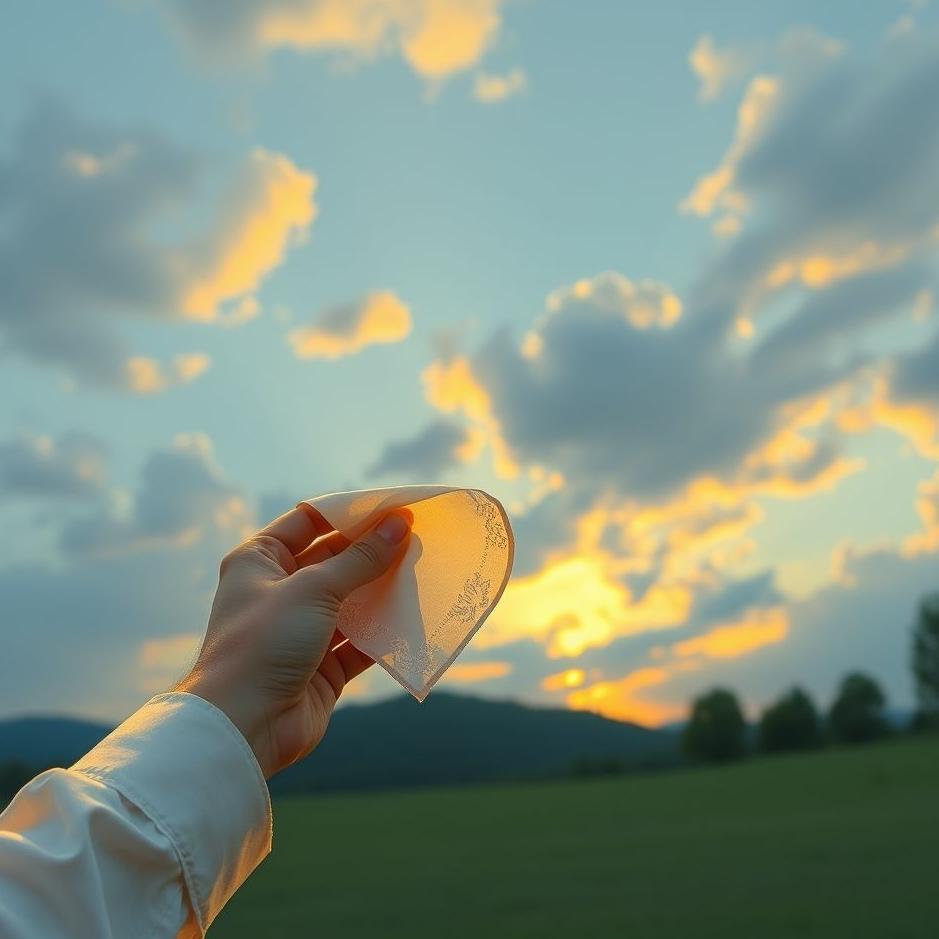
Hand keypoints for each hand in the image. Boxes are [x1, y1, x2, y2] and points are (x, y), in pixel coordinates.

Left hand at [176, 503, 411, 777]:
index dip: (349, 512)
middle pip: (334, 560)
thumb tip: (400, 524)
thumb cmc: (265, 642)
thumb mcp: (314, 589)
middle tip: (417, 537)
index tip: (392, 506)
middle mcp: (278, 591)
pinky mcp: (322, 665)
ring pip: (351, 600)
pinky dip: (384, 630)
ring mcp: (301, 629)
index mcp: (260, 561)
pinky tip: (413, 617)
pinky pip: (360, 640)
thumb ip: (361, 558)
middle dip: (373, 550)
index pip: (309, 521)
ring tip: (422, 570)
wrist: (244, 726)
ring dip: (382, 589)